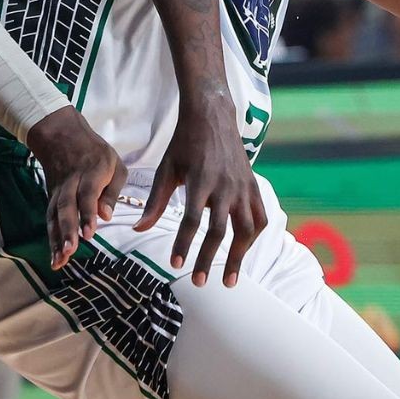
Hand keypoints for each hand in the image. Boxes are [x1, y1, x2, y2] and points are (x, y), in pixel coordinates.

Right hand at [25, 107, 126, 269]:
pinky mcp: (51, 198)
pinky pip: (50, 219)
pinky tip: (55, 258)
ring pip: (54, 215)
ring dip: (55, 239)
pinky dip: (51, 239)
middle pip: (66, 207)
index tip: (89, 233)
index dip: (87, 214)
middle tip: (69, 251)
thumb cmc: (95, 153)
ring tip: (58, 261)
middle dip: (67, 230)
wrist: (60, 136)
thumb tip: (106, 216)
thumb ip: (112, 191)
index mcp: (91, 172)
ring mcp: (58, 191)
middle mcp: (71, 183)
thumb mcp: (114, 164)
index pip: (87, 194)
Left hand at [137, 98, 265, 287]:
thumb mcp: (166, 169)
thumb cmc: (185, 144)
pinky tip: (243, 251)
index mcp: (201, 181)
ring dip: (239, 256)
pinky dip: (254, 237)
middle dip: (210, 259)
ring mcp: (243, 187)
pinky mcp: (253, 186)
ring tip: (229, 279)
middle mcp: (225, 186)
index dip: (184, 244)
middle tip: (200, 282)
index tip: (175, 265)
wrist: (213, 116)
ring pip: (247, 229)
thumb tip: (139, 228)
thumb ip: (155, 201)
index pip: (192, 220)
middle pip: (219, 230)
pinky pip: (260, 217)